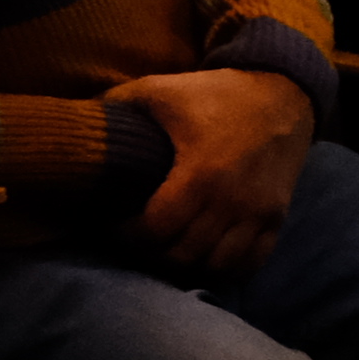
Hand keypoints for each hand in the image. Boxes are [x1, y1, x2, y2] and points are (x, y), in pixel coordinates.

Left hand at [114, 64, 314, 277]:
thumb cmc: (215, 94)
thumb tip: (76, 120)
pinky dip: (226, 269)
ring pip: (216, 267)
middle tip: (137, 243)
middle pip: (183, 256)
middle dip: (153, 255)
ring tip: (170, 253)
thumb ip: (117, 103)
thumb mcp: (161, 90)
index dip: (128, 237)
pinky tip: (207, 259)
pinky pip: (251, 263)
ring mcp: (258, 213)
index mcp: (200, 173)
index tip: (115, 226)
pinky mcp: (277, 218)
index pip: (155, 231)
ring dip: (188, 267)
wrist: (283, 92)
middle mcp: (231, 201)